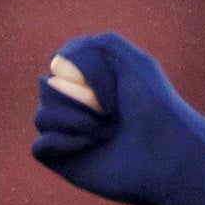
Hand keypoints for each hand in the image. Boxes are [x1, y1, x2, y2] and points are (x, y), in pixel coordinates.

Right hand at [28, 32, 202, 204]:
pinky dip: (61, 142)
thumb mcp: (133, 60)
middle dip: (76, 95)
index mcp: (92, 83)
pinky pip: (39, 145)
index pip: (58, 63)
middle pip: (45, 88)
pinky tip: (87, 146)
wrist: (165, 153)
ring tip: (103, 132)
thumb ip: (100, 43)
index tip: (109, 81)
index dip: (76, 67)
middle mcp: (79, 108)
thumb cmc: (153, 106)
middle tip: (111, 111)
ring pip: (41, 116)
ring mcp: (70, 135)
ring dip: (73, 119)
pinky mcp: (65, 161)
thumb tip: (58, 59)